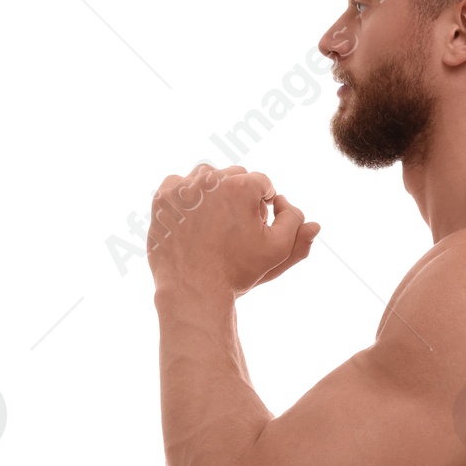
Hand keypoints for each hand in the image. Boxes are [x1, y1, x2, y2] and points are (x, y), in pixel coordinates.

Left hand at [149, 164, 319, 299]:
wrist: (193, 289)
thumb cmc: (238, 271)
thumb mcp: (277, 250)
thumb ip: (294, 225)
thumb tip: (302, 213)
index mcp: (242, 186)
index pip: (262, 183)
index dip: (264, 205)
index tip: (258, 225)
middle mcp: (211, 178)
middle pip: (235, 177)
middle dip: (240, 196)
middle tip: (237, 226)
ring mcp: (183, 186)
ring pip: (207, 177)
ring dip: (215, 193)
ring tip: (217, 222)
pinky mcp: (162, 197)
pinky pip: (180, 185)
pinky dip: (188, 198)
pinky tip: (195, 219)